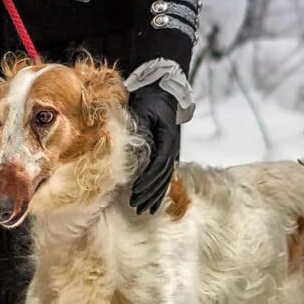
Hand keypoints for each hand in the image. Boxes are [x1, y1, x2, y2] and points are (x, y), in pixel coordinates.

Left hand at [126, 84, 179, 215]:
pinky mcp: (164, 153)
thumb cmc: (149, 100)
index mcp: (168, 138)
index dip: (148, 179)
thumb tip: (132, 148)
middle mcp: (171, 147)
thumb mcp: (142, 111)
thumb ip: (139, 129)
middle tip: (136, 205)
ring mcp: (170, 151)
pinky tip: (152, 203)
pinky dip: (157, 190)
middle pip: (162, 175)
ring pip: (164, 178)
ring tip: (143, 209)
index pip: (160, 163)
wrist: (160, 93)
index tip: (136, 190)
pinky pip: (163, 176)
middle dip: (150, 192)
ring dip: (154, 195)